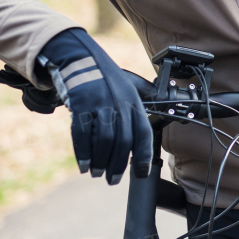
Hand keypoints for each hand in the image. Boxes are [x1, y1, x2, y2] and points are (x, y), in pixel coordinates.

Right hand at [39, 28, 152, 183]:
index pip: (143, 132)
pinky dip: (83, 153)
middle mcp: (119, 103)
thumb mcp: (129, 85)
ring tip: (97, 174)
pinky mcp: (80, 104)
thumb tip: (158, 117)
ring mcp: (100, 103)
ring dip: (101, 161)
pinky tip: (84, 165)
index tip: (141, 173)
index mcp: (133, 101)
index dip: (143, 155)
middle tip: (113, 180)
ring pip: (104, 139)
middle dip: (119, 164)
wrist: (80, 58)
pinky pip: (82, 133)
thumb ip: (142, 101)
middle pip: (124, 140)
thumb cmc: (106, 78)